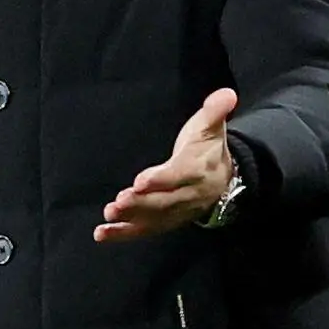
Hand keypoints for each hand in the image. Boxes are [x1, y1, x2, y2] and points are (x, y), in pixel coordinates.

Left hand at [97, 88, 237, 242]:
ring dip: (130, 219)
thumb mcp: (212, 126)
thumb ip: (215, 110)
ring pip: (153, 219)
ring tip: (109, 214)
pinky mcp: (165, 221)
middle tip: (118, 202)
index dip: (160, 180)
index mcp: (198, 170)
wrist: (223, 178)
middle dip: (141, 204)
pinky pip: (145, 230)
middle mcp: (188, 196)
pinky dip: (123, 233)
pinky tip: (101, 234)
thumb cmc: (208, 148)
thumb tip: (227, 95)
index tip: (140, 181)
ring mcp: (177, 212)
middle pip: (164, 202)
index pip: (179, 176)